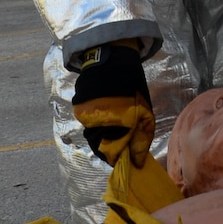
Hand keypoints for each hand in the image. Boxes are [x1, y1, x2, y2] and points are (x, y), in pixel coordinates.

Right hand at [71, 43, 155, 165]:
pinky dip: (96, 122)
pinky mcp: (78, 105)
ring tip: (114, 124)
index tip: (126, 158)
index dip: (119, 159)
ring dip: (103, 135)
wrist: (113, 60)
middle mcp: (95, 122)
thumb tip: (136, 163)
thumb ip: (141, 141)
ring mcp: (83, 113)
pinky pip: (87, 122)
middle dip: (110, 148)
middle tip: (122, 141)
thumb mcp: (145, 115)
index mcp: (114, 124)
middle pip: (99, 147)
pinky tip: (106, 112)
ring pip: (92, 135)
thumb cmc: (133, 89)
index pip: (111, 155)